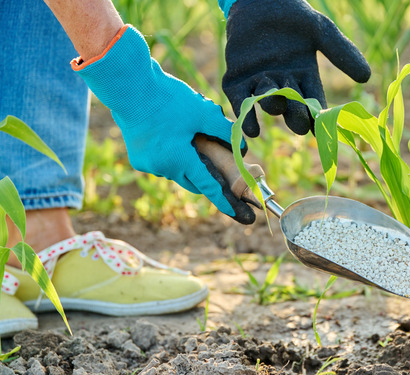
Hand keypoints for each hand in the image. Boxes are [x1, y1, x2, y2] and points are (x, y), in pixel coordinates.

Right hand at [74, 25, 254, 223]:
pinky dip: (173, 155)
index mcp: (180, 160)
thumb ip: (225, 132)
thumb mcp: (203, 112)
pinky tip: (175, 135)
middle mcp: (162, 168)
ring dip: (189, 162)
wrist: (127, 85)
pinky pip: (163, 163)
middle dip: (207, 176)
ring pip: (178, 170)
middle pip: (193, 180)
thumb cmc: (167, 98)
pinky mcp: (137, 158)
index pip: (208, 186)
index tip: (236, 213)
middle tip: (219, 167)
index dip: (224, 199)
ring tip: (194, 139)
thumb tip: (241, 147)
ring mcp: (147, 164)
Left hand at [221, 0, 370, 136]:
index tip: (323, 131)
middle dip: (296, 117)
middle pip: (292, 110)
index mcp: (306, 77)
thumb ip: (341, 53)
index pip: (314, 103)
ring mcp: (260, 83)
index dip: (318, 118)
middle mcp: (284, 85)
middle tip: (300, 121)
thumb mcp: (321, 31)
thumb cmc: (293, 15)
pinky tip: (250, 129)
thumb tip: (367, 77)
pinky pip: (241, 102)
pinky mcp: (237, 80)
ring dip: (272, 106)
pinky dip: (246, 117)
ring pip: (268, 103)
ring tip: (275, 103)